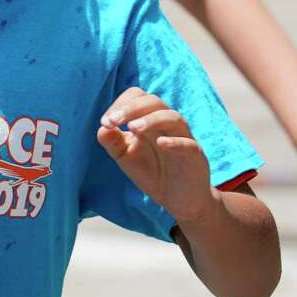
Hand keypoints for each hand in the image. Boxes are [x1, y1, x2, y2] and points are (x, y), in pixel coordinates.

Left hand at [97, 87, 214, 223]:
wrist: (177, 200)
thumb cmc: (151, 172)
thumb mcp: (125, 157)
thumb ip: (112, 142)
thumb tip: (102, 128)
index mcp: (149, 119)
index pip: (138, 97)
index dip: (121, 104)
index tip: (106, 122)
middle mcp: (167, 124)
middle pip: (154, 102)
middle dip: (131, 108)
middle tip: (114, 121)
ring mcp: (182, 138)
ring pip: (172, 117)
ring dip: (151, 119)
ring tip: (132, 127)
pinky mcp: (195, 156)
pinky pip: (188, 144)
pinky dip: (175, 141)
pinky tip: (160, 143)